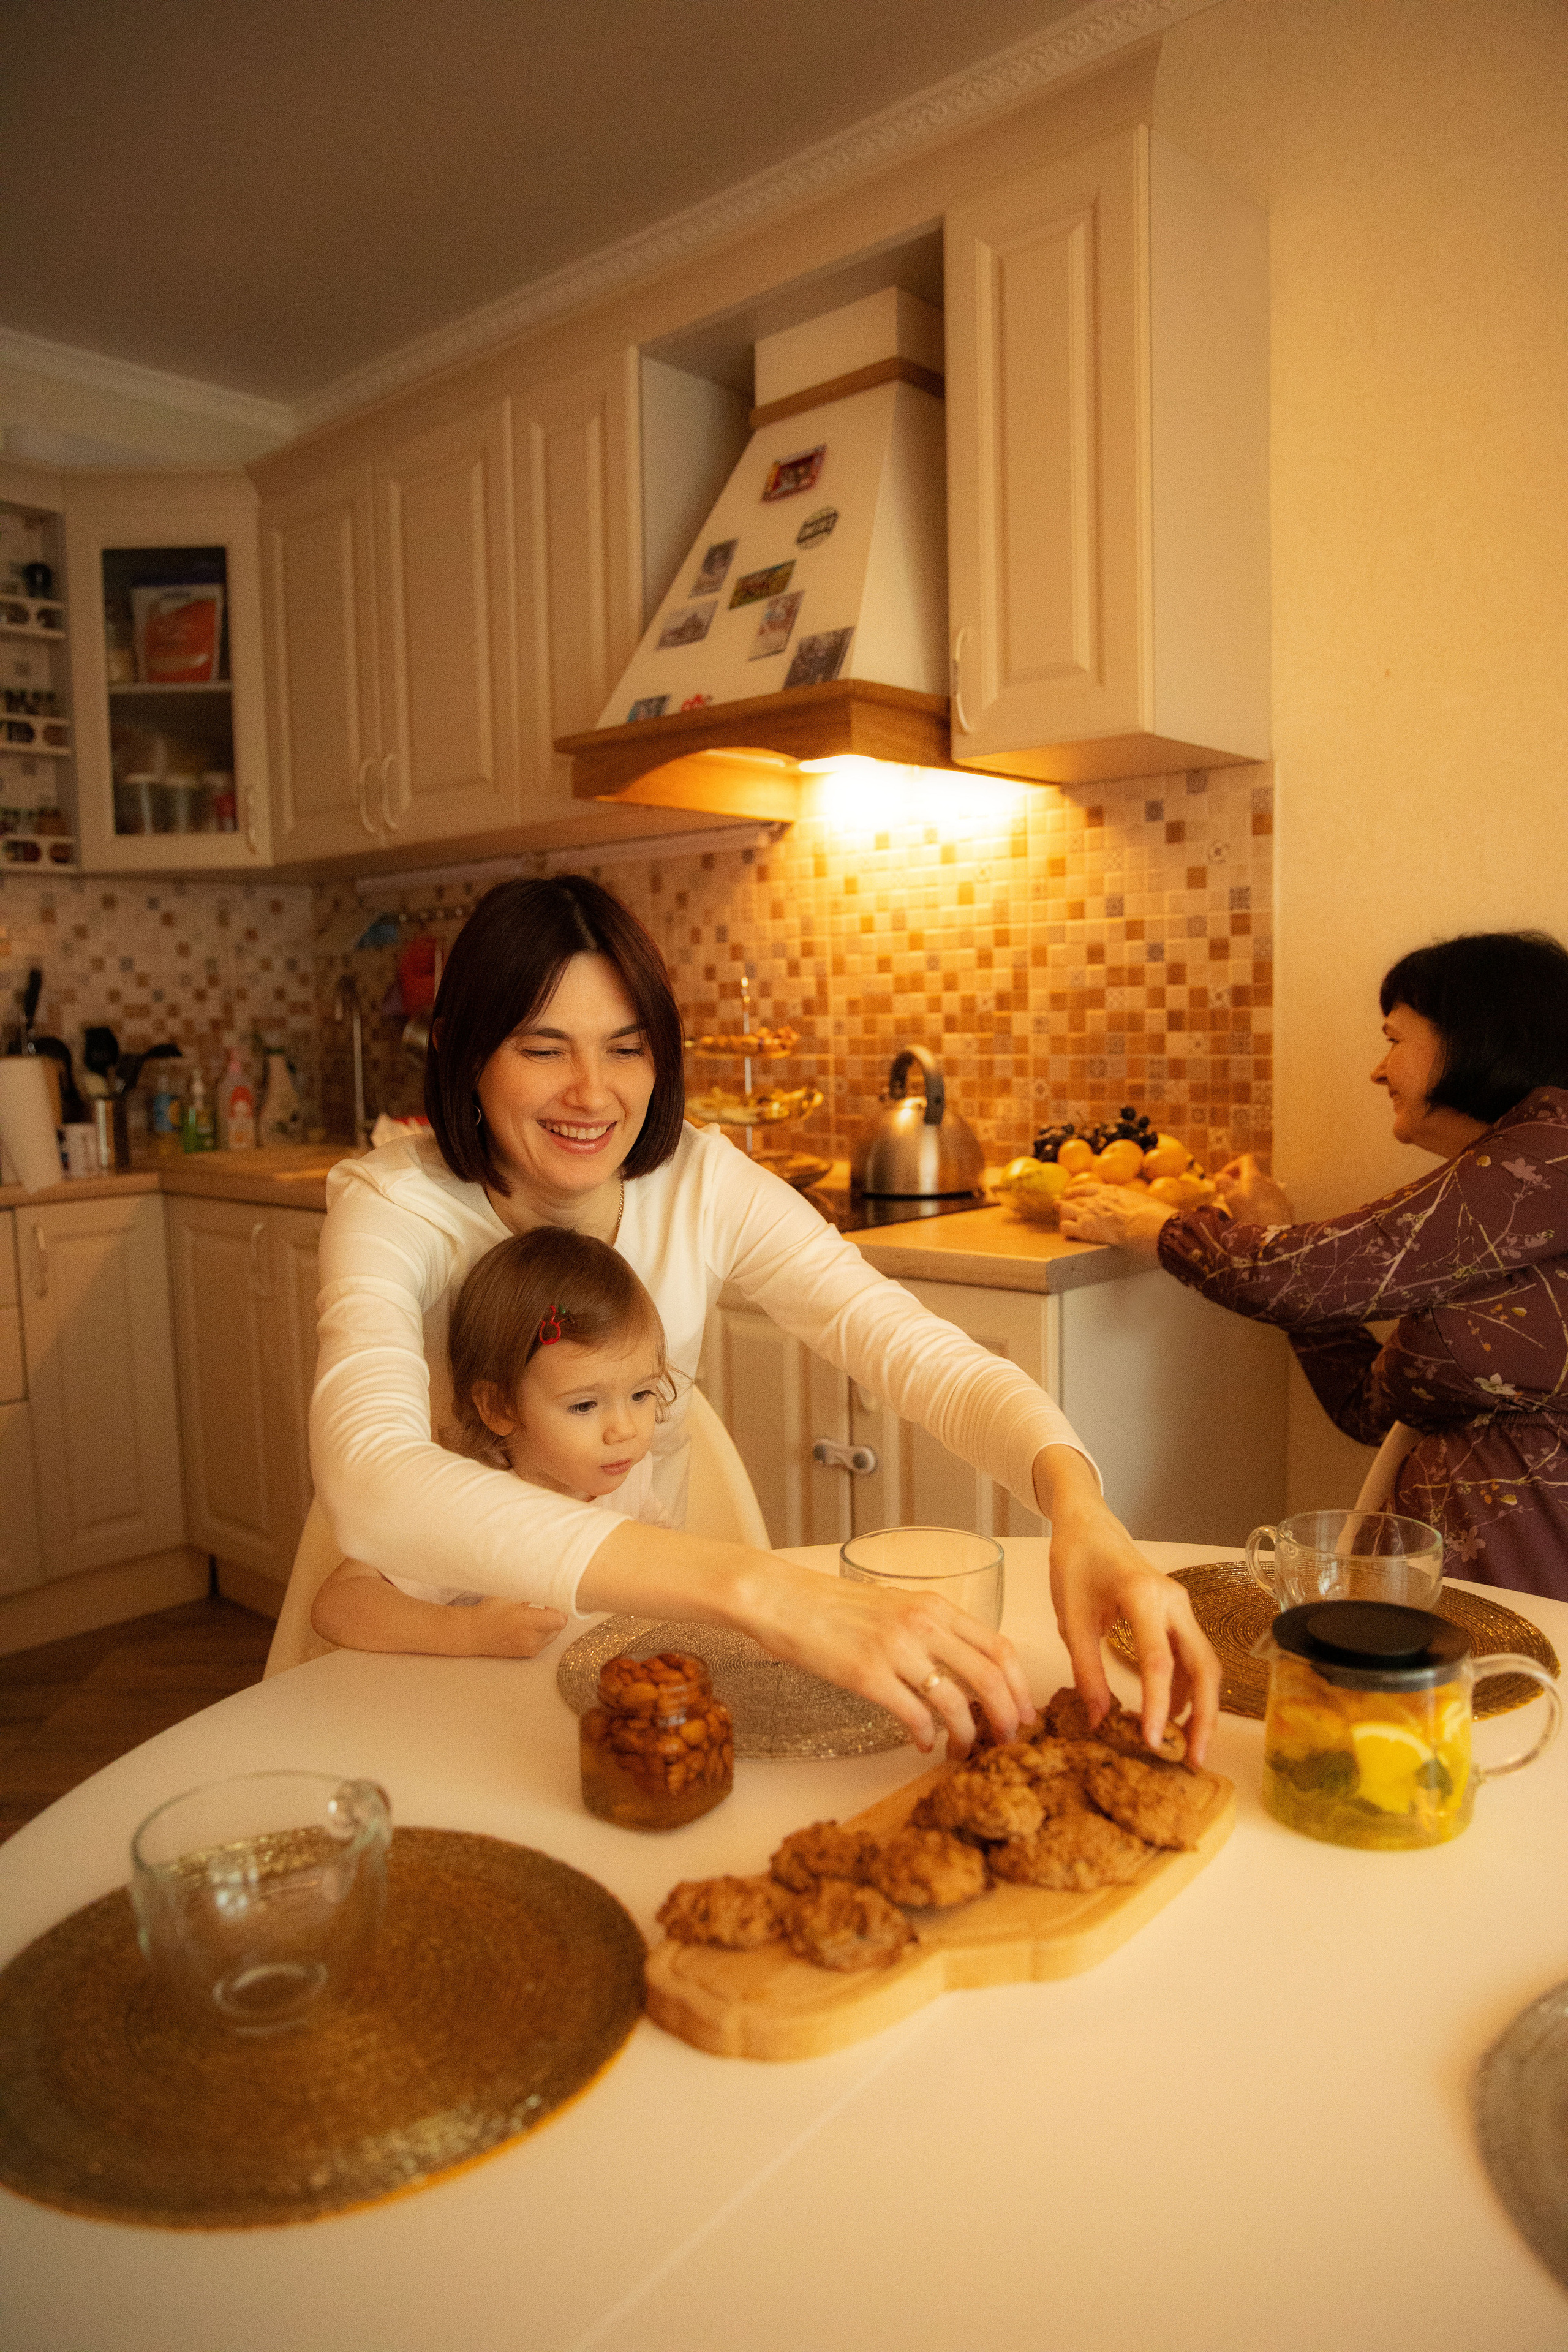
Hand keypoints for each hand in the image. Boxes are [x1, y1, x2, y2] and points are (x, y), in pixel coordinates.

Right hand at [460, 1598, 568, 1658]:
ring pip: (553, 1635)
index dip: (559, 1607)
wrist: (472, 1634)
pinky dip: (543, 1632)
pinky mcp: (527, 1654)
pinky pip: (544, 1642)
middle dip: (555, 1615)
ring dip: (550, 1624)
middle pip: (558, 1627)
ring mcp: (530, 1649)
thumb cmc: (488, 1611)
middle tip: (543, 1604)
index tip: (550, 1599)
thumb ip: (530, 1594)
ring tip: (535, 1615)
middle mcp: (531, 1639)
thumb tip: (548, 1589)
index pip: (559, 1620)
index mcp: (527, 1623)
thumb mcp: (509, 1596)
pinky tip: (530, 1625)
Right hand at [733, 1561, 1037, 1755]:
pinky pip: (914, 1716)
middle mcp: (924, 1624)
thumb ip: (931, 1632)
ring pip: (956, 1703)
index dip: (1019, 1686)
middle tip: (1006, 1741)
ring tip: (960, 1750)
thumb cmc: (836, 1607)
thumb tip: (961, 1674)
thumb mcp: (896, 1607)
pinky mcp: (868, 1675)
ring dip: (965, 1736)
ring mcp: (896, 1650)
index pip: (1000, 1647)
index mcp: (935, 1607)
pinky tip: (920, 1744)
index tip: (1023, 1712)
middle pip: (989, 1678)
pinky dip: (925, 1737)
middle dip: (1006, 1717)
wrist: (784, 1600)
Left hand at [1034, 1448, 1218, 1764]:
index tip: (1152, 1742)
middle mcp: (1174, 1601)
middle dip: (1204, 1716)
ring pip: (1205, 1664)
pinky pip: (1192, 1657)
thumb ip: (1085, 1671)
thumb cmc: (1076, 1564)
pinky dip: (1188, 1689)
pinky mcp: (1179, 1616)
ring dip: (1201, 1706)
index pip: (1158, 1661)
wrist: (1089, 1527)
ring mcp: (1182, 1608)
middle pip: (1203, 1666)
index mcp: (1143, 1596)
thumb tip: (1100, 1720)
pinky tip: (1172, 1716)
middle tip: (1193, 1759)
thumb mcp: (1071, 1618)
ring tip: (1185, 1748)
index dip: (1157, 1705)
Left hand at [1057, 1183, 1173, 1259]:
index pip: (1088, 1188)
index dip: (1077, 1190)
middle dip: (1067, 1201)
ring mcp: (1088, 1213)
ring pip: (1065, 1209)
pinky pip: (1065, 1227)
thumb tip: (1149, 1210)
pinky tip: (1065, 1231)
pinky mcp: (1084, 1228)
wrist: (1145, 1222)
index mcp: (1110, 1191)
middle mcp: (1096, 1199)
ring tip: (1059, 1214)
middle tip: (1060, 1203)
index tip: (1071, 1191)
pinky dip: (1064, 1229)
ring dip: (1062, 1212)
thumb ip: (1138, 1205)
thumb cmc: (1152, 1215)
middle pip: (1074, 1198)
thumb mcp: (1144, 1202)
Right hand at [1213, 1153, 1294, 1223]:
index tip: (1224, 1178)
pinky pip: (1273, 1202)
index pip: (1246, 1160)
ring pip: (1264, 1190)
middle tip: (1232, 1199)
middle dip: (1242, 1185)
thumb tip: (1219, 1175)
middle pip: (1254, 1177)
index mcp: (1254, 1177)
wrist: (1277, 1237)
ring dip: (1253, 1196)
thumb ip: (1225, 1184)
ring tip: (1247, 1212)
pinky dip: (1264, 1206)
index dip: (1233, 1165)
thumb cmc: (1251, 1216)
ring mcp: (1280, 1194)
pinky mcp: (1287, 1207)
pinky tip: (1261, 1219)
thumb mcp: (1232, 1200)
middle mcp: (1269, 1181)